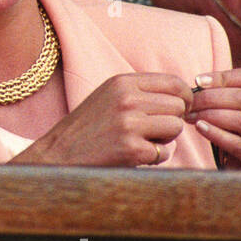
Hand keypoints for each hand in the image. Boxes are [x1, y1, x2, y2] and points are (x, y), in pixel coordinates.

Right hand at [14, 73, 192, 167]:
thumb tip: (183, 96)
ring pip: (175, 127)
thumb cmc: (85, 128)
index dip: (184, 98)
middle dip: (172, 120)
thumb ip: (140, 93)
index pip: (174, 82)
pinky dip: (153, 158)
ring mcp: (129, 124)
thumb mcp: (108, 97)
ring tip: (142, 142)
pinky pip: (164, 152)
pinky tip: (133, 156)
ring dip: (165, 139)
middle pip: (178, 106)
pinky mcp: (131, 149)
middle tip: (153, 131)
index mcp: (122, 82)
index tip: (177, 110)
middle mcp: (127, 99)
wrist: (57, 154)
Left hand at [188, 68, 240, 170]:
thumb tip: (198, 83)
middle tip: (189, 102)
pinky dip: (215, 134)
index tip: (197, 80)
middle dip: (211, 98)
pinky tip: (200, 128)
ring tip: (190, 116)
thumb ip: (227, 98)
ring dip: (211, 115)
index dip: (223, 77)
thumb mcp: (238, 115)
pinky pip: (237, 143)